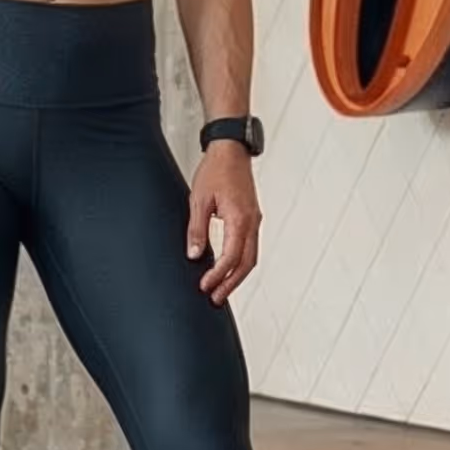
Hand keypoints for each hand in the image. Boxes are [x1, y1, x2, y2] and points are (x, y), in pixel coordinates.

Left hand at [186, 142, 260, 303]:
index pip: (231, 257)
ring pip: (251, 257)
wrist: (231, 150)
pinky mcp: (252, 217)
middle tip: (216, 298)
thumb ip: (197, 230)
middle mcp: (252, 222)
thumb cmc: (216, 169)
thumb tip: (194, 254)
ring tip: (222, 289)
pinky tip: (228, 267)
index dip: (218, 275)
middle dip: (231, 284)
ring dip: (237, 276)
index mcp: (240, 219)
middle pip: (246, 263)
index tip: (205, 286)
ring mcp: (254, 220)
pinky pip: (250, 246)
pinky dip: (240, 261)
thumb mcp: (199, 200)